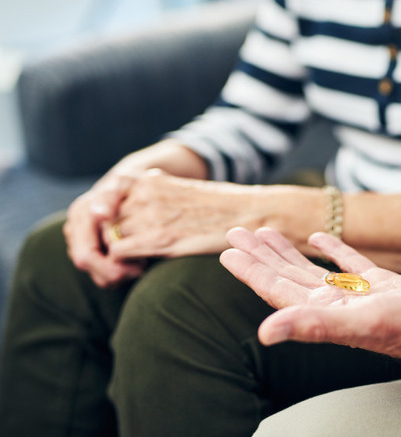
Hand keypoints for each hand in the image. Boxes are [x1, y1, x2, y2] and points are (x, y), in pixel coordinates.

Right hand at [64, 172, 144, 287]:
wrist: (129, 186)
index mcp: (80, 216)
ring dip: (120, 275)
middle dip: (117, 273)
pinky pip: (103, 274)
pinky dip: (119, 273)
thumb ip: (110, 198)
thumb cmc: (130, 185)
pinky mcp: (91, 250)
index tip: (140, 262)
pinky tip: (137, 264)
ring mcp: (80, 242)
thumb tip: (100, 214)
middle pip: (90, 269)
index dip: (111, 266)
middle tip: (143, 267)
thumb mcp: (123, 185)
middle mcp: (75, 231)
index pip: (86, 256)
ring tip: (142, 264)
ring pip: (97, 275)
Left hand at [105, 169, 245, 260]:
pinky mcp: (159, 239)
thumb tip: (134, 210)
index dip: (108, 218)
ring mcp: (151, 215)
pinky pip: (119, 252)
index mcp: (149, 180)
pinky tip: (143, 266)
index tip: (116, 229)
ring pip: (111, 236)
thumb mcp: (181, 190)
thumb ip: (155, 195)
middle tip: (131, 250)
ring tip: (139, 259)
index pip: (107, 199)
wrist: (247, 213)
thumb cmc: (219, 206)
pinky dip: (125, 263)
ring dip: (119, 251)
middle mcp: (146, 195)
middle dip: (113, 237)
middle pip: (107, 220)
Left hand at [220, 227, 400, 390]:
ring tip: (268, 232)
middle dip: (263, 256)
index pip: (278, 290)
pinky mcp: (386, 286)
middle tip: (238, 232)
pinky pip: (351, 265)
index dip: (251, 271)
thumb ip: (315, 326)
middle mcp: (340, 307)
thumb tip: (264, 333)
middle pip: (290, 278)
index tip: (228, 249)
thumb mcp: (367, 323)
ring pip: (315, 271)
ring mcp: (362, 297)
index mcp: (328, 315)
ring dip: (289, 252)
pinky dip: (333, 250)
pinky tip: (320, 237)